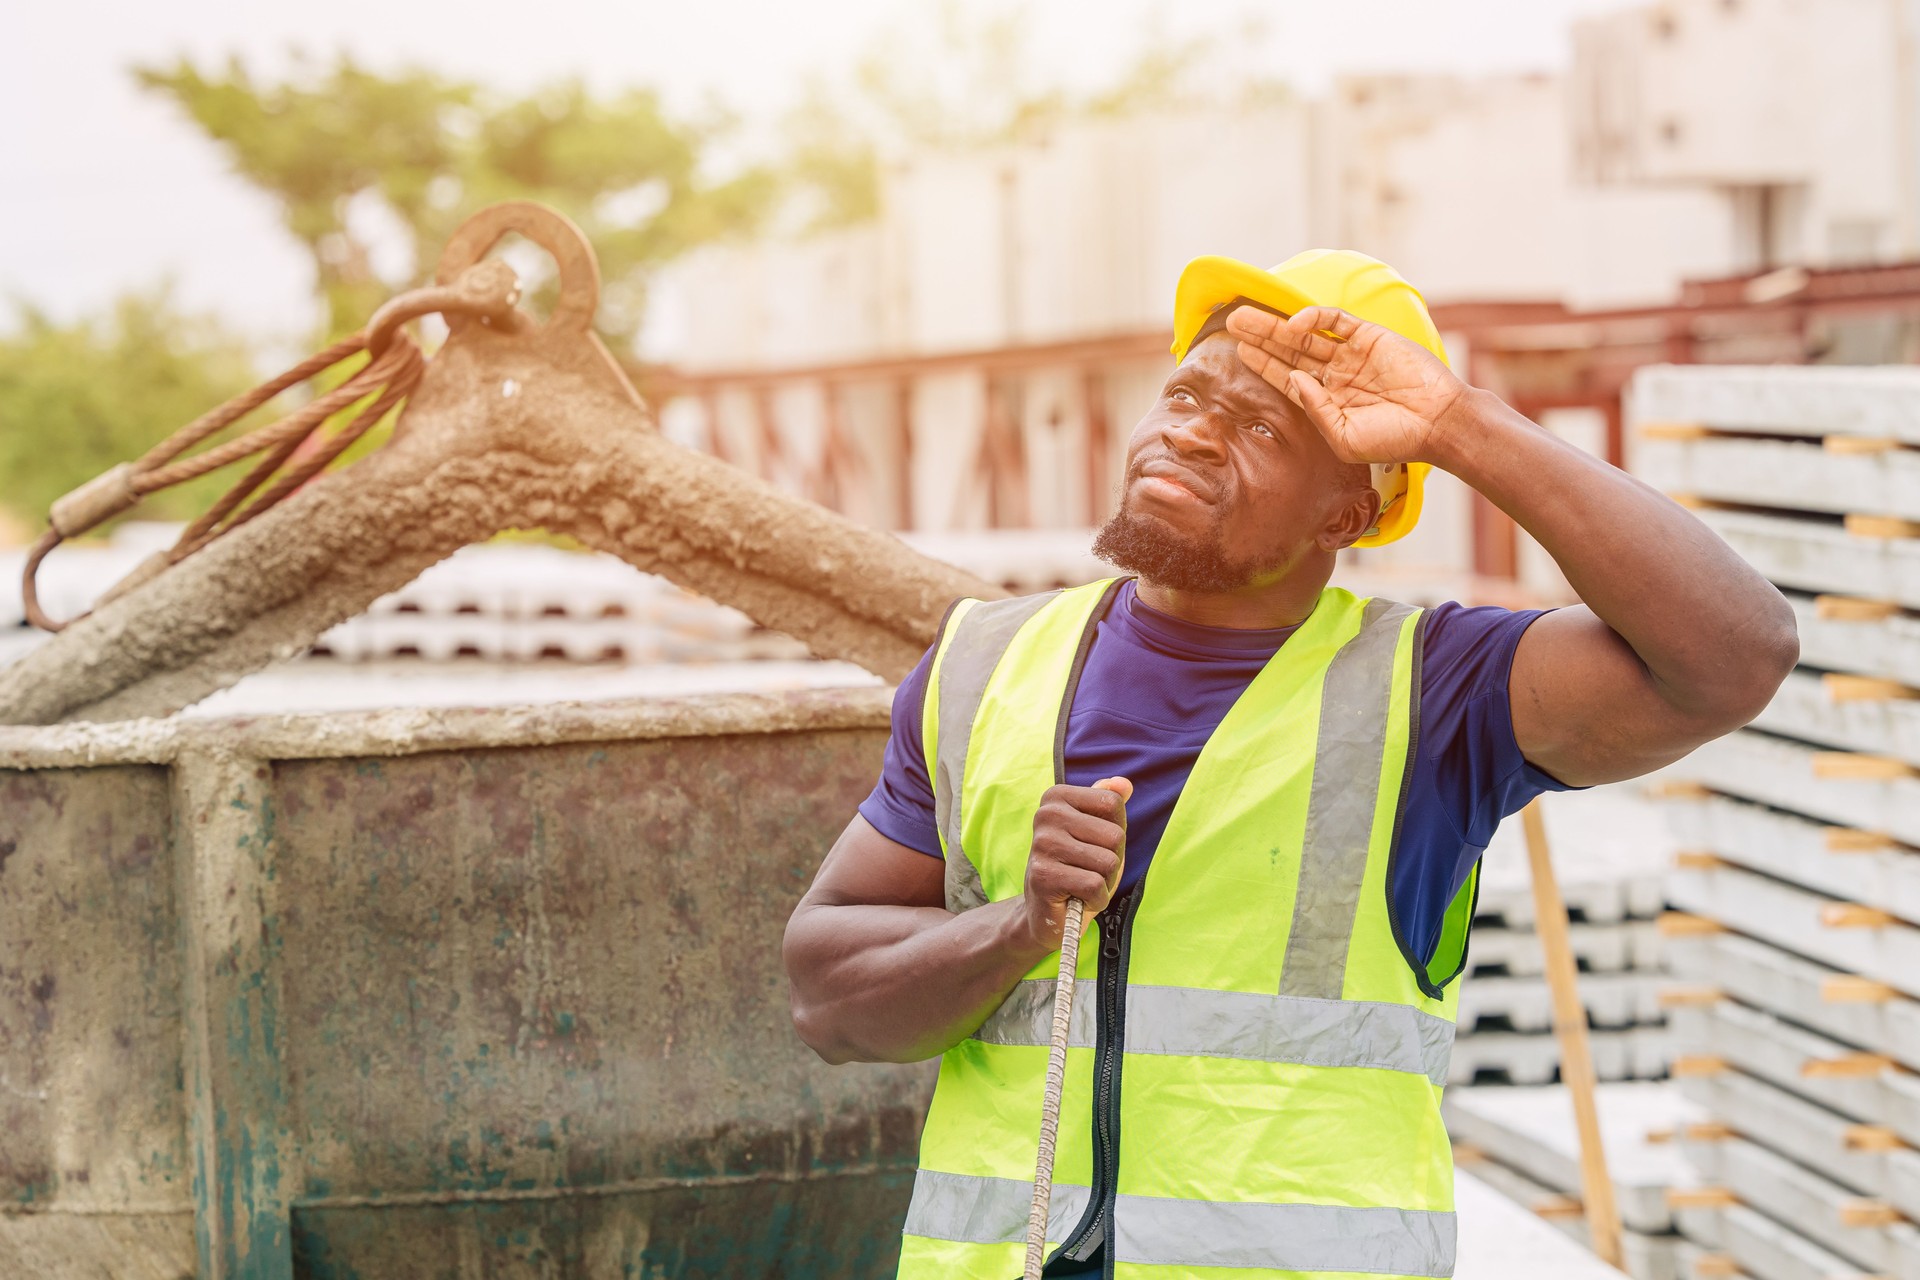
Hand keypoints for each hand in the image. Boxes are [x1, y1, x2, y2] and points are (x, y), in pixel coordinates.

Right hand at [1017, 777, 1131, 951]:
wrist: (1047, 914)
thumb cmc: (1076, 869)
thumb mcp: (1097, 833)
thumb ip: (1107, 804)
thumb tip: (1124, 783)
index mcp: (1056, 797)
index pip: (1113, 804)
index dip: (1115, 832)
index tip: (1092, 845)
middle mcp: (1046, 815)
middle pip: (1114, 835)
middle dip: (1111, 861)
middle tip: (1086, 870)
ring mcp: (1042, 845)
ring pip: (1108, 862)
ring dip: (1104, 882)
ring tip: (1081, 884)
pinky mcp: (1043, 876)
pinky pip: (1095, 885)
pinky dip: (1095, 899)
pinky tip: (1077, 899)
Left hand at [1226, 305, 1473, 465]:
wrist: (1438, 422)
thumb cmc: (1394, 439)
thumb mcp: (1344, 437)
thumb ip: (1315, 410)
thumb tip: (1293, 378)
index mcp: (1328, 401)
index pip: (1288, 379)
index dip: (1263, 365)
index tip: (1239, 353)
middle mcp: (1336, 375)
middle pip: (1290, 352)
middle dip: (1261, 338)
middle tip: (1232, 324)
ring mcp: (1352, 354)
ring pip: (1307, 334)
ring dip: (1276, 325)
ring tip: (1245, 316)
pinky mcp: (1370, 336)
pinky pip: (1336, 320)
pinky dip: (1315, 317)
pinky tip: (1294, 322)